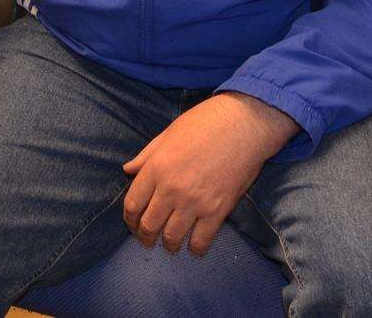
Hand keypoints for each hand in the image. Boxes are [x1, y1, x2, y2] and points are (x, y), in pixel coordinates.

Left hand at [122, 92, 298, 256]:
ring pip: (172, 237)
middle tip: (149, 239)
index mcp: (156, 168)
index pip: (133, 204)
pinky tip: (194, 247)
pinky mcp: (217, 210)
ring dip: (169, 245)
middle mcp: (171, 189)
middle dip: (145, 236)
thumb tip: (128, 171)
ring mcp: (194, 202)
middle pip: (149, 225)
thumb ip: (147, 155)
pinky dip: (195, 248)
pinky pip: (201, 240)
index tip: (134, 224)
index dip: (130, 219)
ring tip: (171, 246)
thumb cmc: (205, 122)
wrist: (244, 123)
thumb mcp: (169, 133)